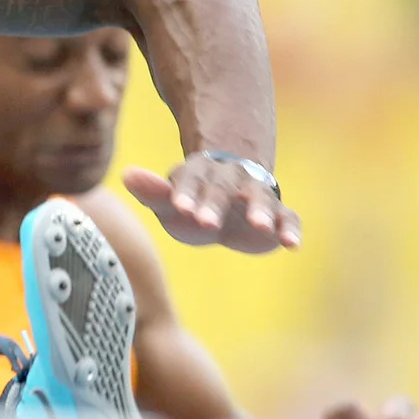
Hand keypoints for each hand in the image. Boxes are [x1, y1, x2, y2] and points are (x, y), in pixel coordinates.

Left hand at [122, 158, 300, 253]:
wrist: (229, 205)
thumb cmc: (191, 204)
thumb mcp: (169, 202)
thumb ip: (153, 191)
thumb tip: (127, 173)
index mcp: (200, 173)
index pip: (190, 179)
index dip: (185, 193)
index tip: (179, 208)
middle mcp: (231, 179)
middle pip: (223, 187)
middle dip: (214, 203)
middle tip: (206, 222)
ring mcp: (256, 195)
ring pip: (261, 197)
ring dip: (260, 210)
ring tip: (260, 225)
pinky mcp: (278, 214)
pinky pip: (289, 217)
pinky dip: (291, 228)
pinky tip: (292, 244)